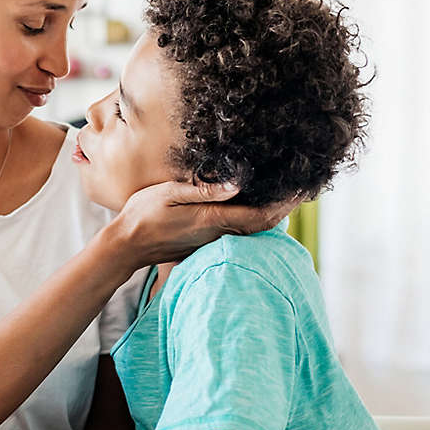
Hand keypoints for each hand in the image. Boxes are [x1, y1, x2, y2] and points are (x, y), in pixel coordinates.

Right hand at [110, 181, 301, 266]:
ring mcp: (212, 241)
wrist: (127, 245)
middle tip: (300, 190)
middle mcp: (218, 234)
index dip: (284, 204)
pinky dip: (253, 220)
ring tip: (283, 196)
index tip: (302, 190)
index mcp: (212, 219)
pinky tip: (253, 207)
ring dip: (270, 215)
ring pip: (252, 230)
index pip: (259, 215)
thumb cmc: (144, 215)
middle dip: (284, 208)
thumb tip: (237, 184)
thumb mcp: (170, 194)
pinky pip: (238, 232)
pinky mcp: (205, 243)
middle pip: (262, 225)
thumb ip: (203, 190)